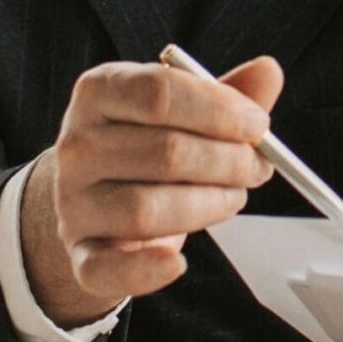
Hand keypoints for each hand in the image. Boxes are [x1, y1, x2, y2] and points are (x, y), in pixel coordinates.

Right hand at [20, 56, 283, 326]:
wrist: (94, 196)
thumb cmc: (145, 145)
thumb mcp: (180, 111)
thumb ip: (224, 94)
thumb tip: (269, 71)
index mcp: (100, 92)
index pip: (159, 93)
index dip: (219, 110)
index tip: (259, 126)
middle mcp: (77, 144)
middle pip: (164, 153)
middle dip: (227, 162)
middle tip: (257, 168)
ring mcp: (73, 201)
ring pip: (146, 210)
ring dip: (207, 206)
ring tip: (232, 198)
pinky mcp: (80, 251)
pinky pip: (108, 268)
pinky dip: (146, 270)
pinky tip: (177, 261)